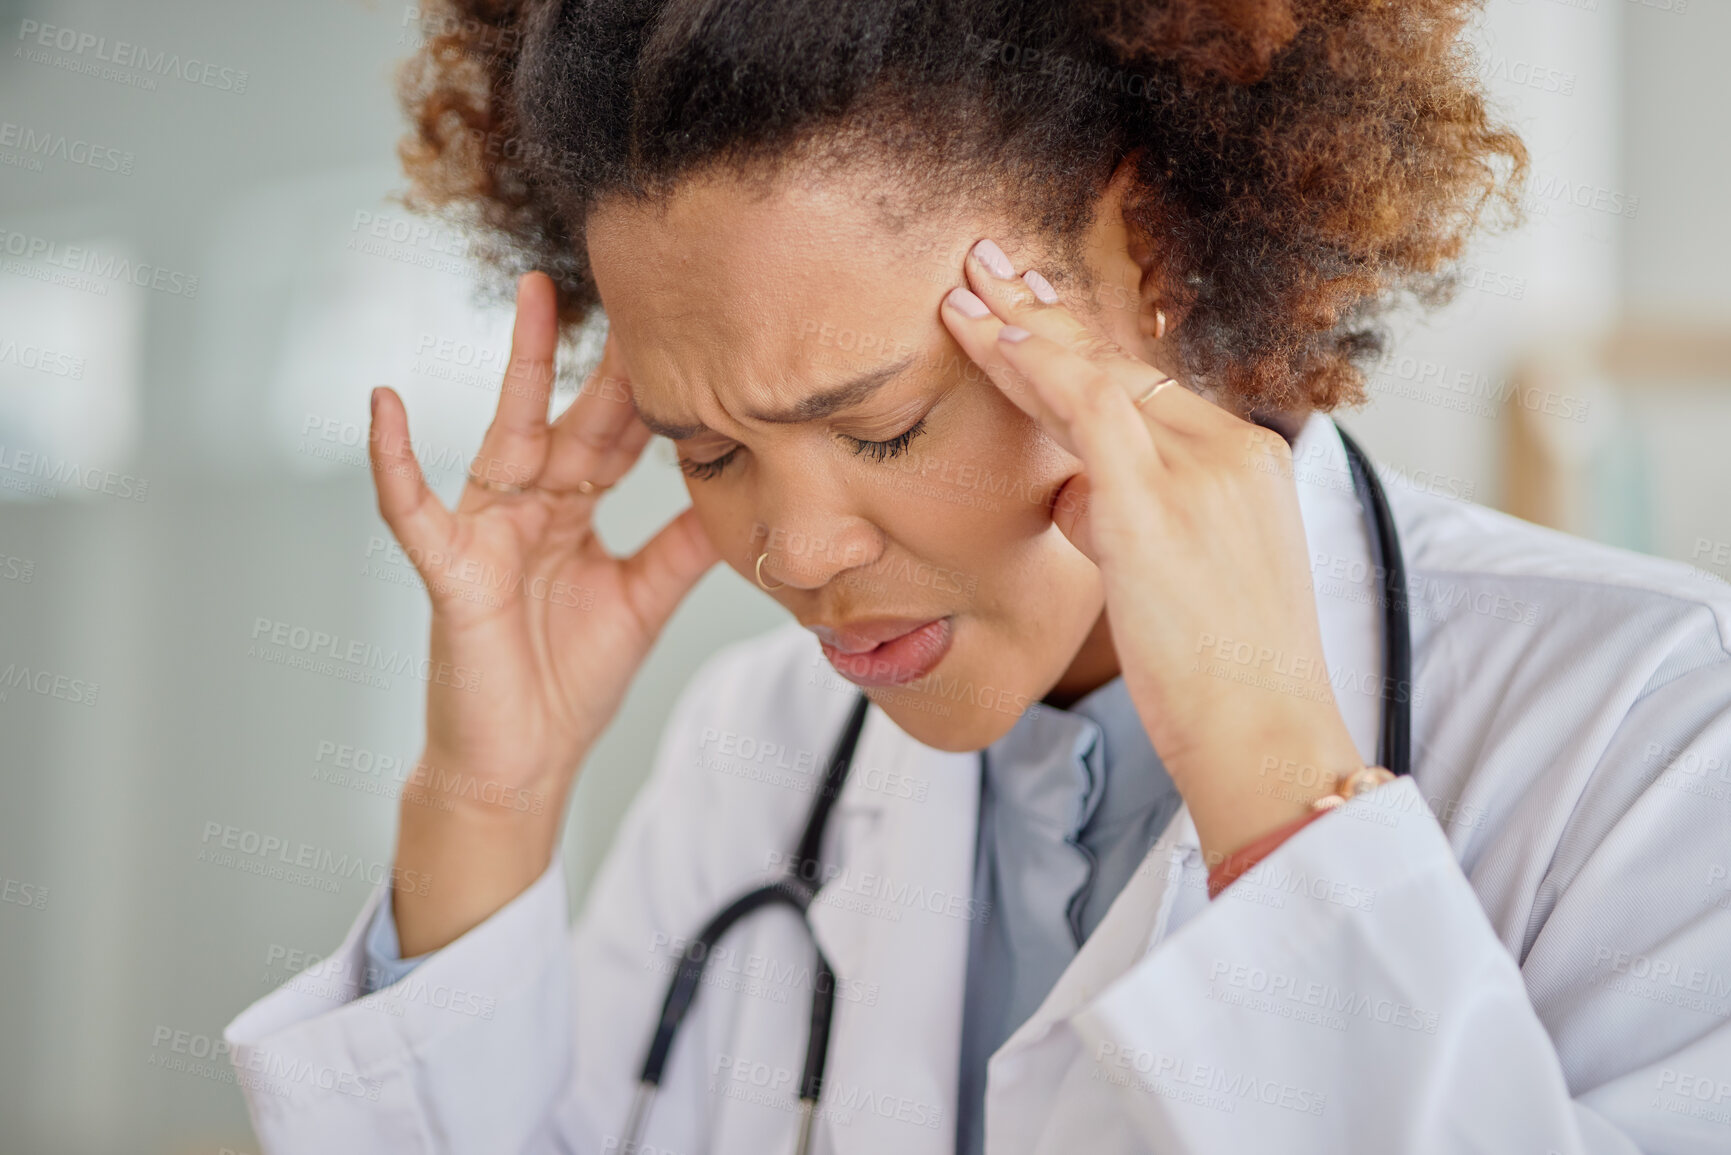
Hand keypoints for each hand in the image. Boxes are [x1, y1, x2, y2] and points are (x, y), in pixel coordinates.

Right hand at [368, 272, 718, 950]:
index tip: (697, 326)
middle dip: (605, 354)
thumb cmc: (570, 683)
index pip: (618, 434)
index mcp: (576, 513)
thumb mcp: (644, 600)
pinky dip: (393, 461)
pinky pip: (412, 509)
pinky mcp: (449, 571)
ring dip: (518, 366)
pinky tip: (382, 404)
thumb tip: (741, 491)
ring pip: (507, 435)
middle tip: (641, 277)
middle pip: (574, 417)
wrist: (521, 766)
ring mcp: (486, 533)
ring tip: (534, 291)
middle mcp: (531, 508)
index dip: (652, 386)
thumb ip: (682, 545)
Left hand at [939, 240, 1362, 863]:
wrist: (1270, 739)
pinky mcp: (1159, 509)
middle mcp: (1231, 452)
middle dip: (1045, 308)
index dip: (1081, 341)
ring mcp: (1200, 475)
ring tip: (964, 287)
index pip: (1149, 383)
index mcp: (1246, 463)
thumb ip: (1126, 522)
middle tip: (986, 261)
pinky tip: (993, 338)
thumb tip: (1071, 497)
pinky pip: (1090, 410)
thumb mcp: (1177, 581)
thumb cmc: (1222, 681)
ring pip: (1099, 372)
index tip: (1030, 308)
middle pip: (1123, 361)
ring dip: (1023, 325)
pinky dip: (1037, 368)